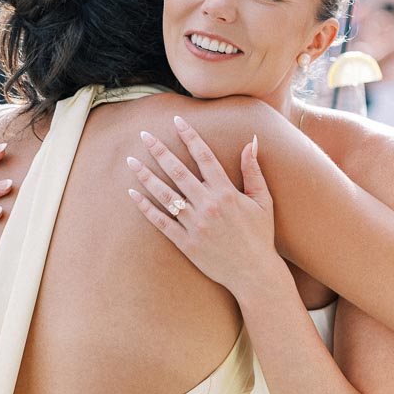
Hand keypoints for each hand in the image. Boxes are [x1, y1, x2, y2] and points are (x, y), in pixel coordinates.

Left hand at [126, 115, 280, 298]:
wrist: (254, 272)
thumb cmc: (260, 235)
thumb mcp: (263, 201)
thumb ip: (253, 171)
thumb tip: (252, 141)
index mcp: (226, 192)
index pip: (205, 156)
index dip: (190, 137)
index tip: (177, 121)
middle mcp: (209, 205)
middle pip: (179, 171)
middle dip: (160, 151)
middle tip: (143, 135)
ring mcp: (196, 225)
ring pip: (165, 195)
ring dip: (146, 176)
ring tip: (131, 161)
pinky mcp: (186, 243)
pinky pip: (162, 222)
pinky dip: (146, 208)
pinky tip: (133, 193)